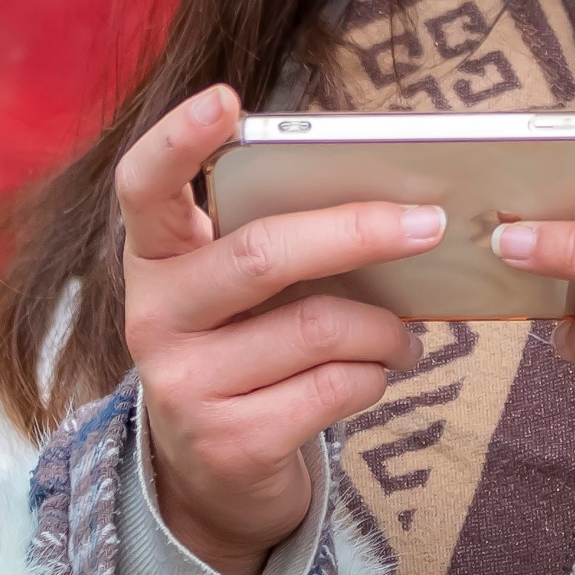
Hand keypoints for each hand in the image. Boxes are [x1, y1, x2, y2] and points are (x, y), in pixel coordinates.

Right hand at [117, 85, 434, 574]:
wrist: (214, 475)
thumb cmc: (246, 347)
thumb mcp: (241, 290)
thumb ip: (279, 238)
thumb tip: (392, 200)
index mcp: (155, 257)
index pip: (145, 184)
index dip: (179, 138)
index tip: (227, 99)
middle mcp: (154, 316)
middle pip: (263, 254)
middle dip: (358, 233)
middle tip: (428, 226)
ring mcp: (183, 385)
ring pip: (317, 328)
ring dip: (386, 329)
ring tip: (408, 334)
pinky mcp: (228, 443)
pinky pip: (333, 389)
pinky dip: (374, 376)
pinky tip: (377, 374)